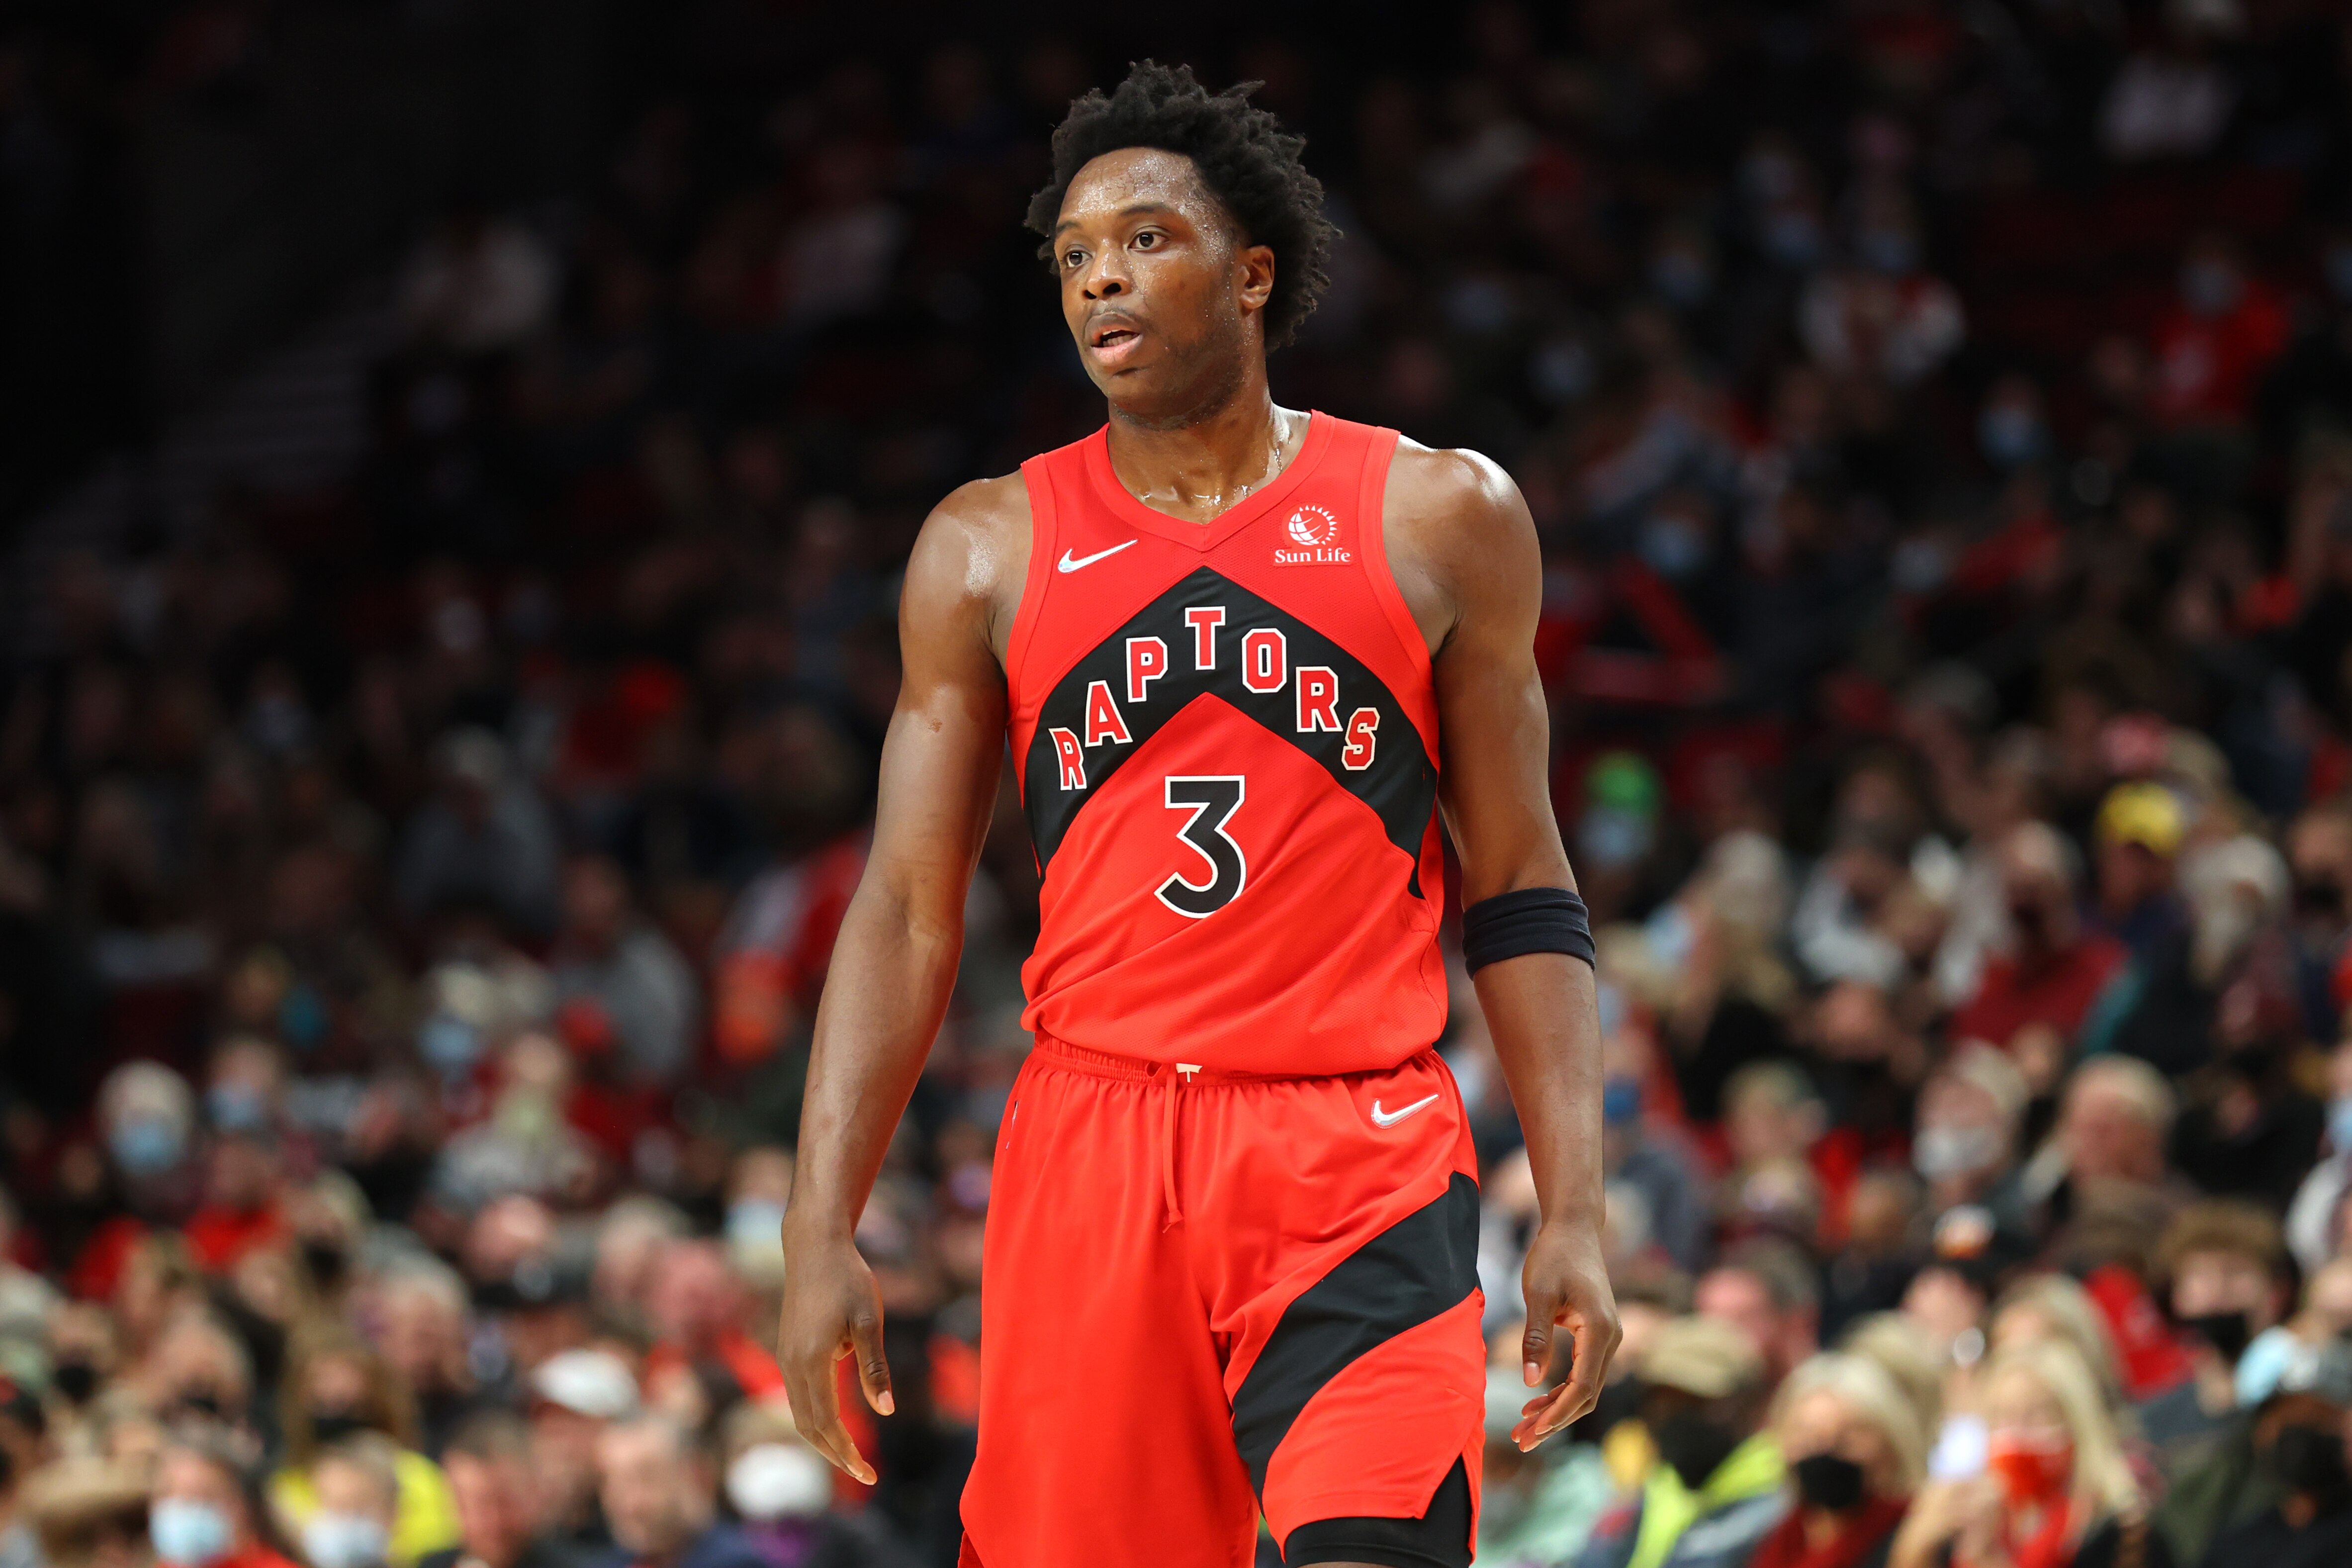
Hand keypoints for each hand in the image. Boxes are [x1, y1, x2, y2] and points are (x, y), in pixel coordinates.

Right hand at [776, 1227, 893, 1482]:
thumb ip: (875, 1367)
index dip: (846, 1453)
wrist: (814, 1246)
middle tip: (863, 1474)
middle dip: (835, 1454)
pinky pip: (798, 1396)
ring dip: (824, 1438)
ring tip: (850, 1456)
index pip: (828, 1423)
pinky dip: (816, 1417)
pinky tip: (836, 1421)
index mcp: (812, 1361)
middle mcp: (791, 1365)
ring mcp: (786, 1358)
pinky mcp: (788, 1350)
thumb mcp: (869, 1320)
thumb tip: (885, 1411)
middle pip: (809, 1427)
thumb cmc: (847, 1279)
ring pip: (800, 1414)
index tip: (868, 1474)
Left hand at [1510, 1217, 1619, 1450]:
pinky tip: (1537, 1398)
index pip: (1582, 1387)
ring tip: (1525, 1425)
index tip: (1531, 1431)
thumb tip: (1531, 1382)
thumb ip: (1535, 1337)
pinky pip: (1583, 1373)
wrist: (1574, 1229)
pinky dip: (1562, 1390)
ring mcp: (1607, 1338)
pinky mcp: (1598, 1335)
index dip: (1557, 1413)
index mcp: (1599, 1330)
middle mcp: (1610, 1338)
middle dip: (1555, 1420)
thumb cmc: (1554, 1256)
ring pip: (1586, 1387)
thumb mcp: (1538, 1293)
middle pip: (1587, 1395)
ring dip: (1557, 1408)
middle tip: (1522, 1439)